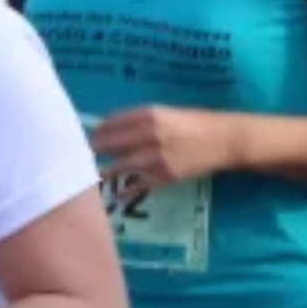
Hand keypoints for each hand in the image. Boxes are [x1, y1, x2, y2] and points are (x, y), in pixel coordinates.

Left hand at [90, 106, 233, 187]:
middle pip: (112, 143)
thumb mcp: (168, 113)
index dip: (97, 130)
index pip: (113, 122)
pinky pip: (139, 184)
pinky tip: (115, 194)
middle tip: (82, 156)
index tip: (87, 136)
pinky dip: (125, 190)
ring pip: (121, 165)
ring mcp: (157, 156)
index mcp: (150, 114)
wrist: (224, 139)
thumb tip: (114, 129)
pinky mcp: (166, 175)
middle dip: (94, 150)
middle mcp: (150, 133)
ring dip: (104, 171)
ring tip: (92, 175)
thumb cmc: (196, 122)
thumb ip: (142, 121)